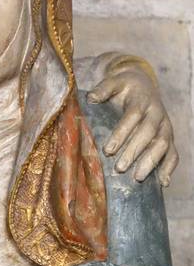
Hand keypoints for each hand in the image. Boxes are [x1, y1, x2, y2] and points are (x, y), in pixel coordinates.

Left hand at [88, 65, 177, 185]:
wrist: (143, 85)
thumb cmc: (124, 87)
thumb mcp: (114, 82)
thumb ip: (103, 89)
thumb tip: (92, 98)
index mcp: (142, 100)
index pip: (133, 116)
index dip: (121, 132)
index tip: (108, 150)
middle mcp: (157, 113)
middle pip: (149, 133)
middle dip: (134, 151)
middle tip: (119, 168)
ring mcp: (165, 126)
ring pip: (163, 144)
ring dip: (151, 162)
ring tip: (137, 178)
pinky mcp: (169, 137)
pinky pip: (173, 153)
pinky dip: (169, 167)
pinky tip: (163, 183)